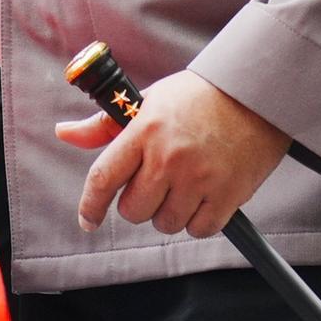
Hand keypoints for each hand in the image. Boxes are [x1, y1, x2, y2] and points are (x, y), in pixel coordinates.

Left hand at [54, 68, 289, 235]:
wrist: (255, 92)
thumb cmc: (198, 96)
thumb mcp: (148, 101)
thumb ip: (104, 125)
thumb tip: (65, 132)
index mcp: (144, 132)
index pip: (103, 178)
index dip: (89, 206)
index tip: (87, 220)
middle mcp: (168, 158)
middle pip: (133, 210)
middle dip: (138, 203)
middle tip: (155, 184)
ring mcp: (199, 178)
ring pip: (165, 223)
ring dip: (169, 213)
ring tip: (183, 187)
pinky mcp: (227, 195)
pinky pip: (199, 229)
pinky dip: (198, 221)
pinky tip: (203, 198)